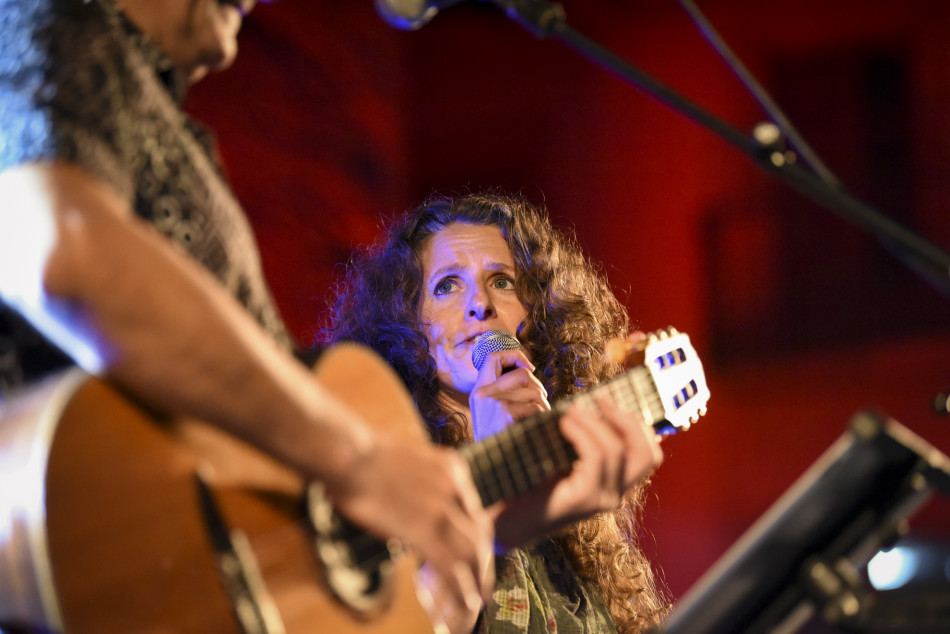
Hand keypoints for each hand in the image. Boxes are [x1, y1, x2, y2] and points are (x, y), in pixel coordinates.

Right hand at [326, 433, 494, 620]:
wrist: (352, 454)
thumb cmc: (367, 456)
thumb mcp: (412, 462)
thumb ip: (426, 485)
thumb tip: (421, 508)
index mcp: (454, 470)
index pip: (477, 512)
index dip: (480, 539)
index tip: (478, 556)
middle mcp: (456, 489)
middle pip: (480, 535)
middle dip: (483, 565)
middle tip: (482, 586)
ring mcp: (443, 511)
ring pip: (472, 555)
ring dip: (476, 582)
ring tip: (474, 603)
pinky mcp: (425, 531)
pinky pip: (451, 568)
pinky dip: (462, 590)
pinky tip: (465, 605)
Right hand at [468, 348, 549, 440]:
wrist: (492, 470)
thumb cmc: (500, 440)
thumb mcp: (493, 412)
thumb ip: (505, 391)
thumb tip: (528, 370)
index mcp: (478, 391)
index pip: (493, 357)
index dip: (514, 356)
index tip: (528, 368)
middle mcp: (482, 394)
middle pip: (523, 374)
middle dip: (538, 388)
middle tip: (539, 404)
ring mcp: (493, 403)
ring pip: (535, 391)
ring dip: (543, 406)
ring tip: (535, 422)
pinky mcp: (506, 414)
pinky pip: (537, 407)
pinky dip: (542, 418)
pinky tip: (535, 430)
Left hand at [492, 397, 662, 546]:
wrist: (502, 517)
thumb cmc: (528, 483)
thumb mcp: (561, 455)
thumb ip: (581, 438)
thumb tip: (588, 403)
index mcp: (614, 484)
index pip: (649, 455)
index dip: (636, 423)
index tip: (607, 400)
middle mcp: (615, 495)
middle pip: (647, 454)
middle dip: (627, 420)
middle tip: (600, 400)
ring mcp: (602, 500)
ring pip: (617, 450)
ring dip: (593, 421)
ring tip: (569, 411)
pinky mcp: (584, 499)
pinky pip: (596, 457)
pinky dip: (582, 433)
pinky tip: (563, 424)